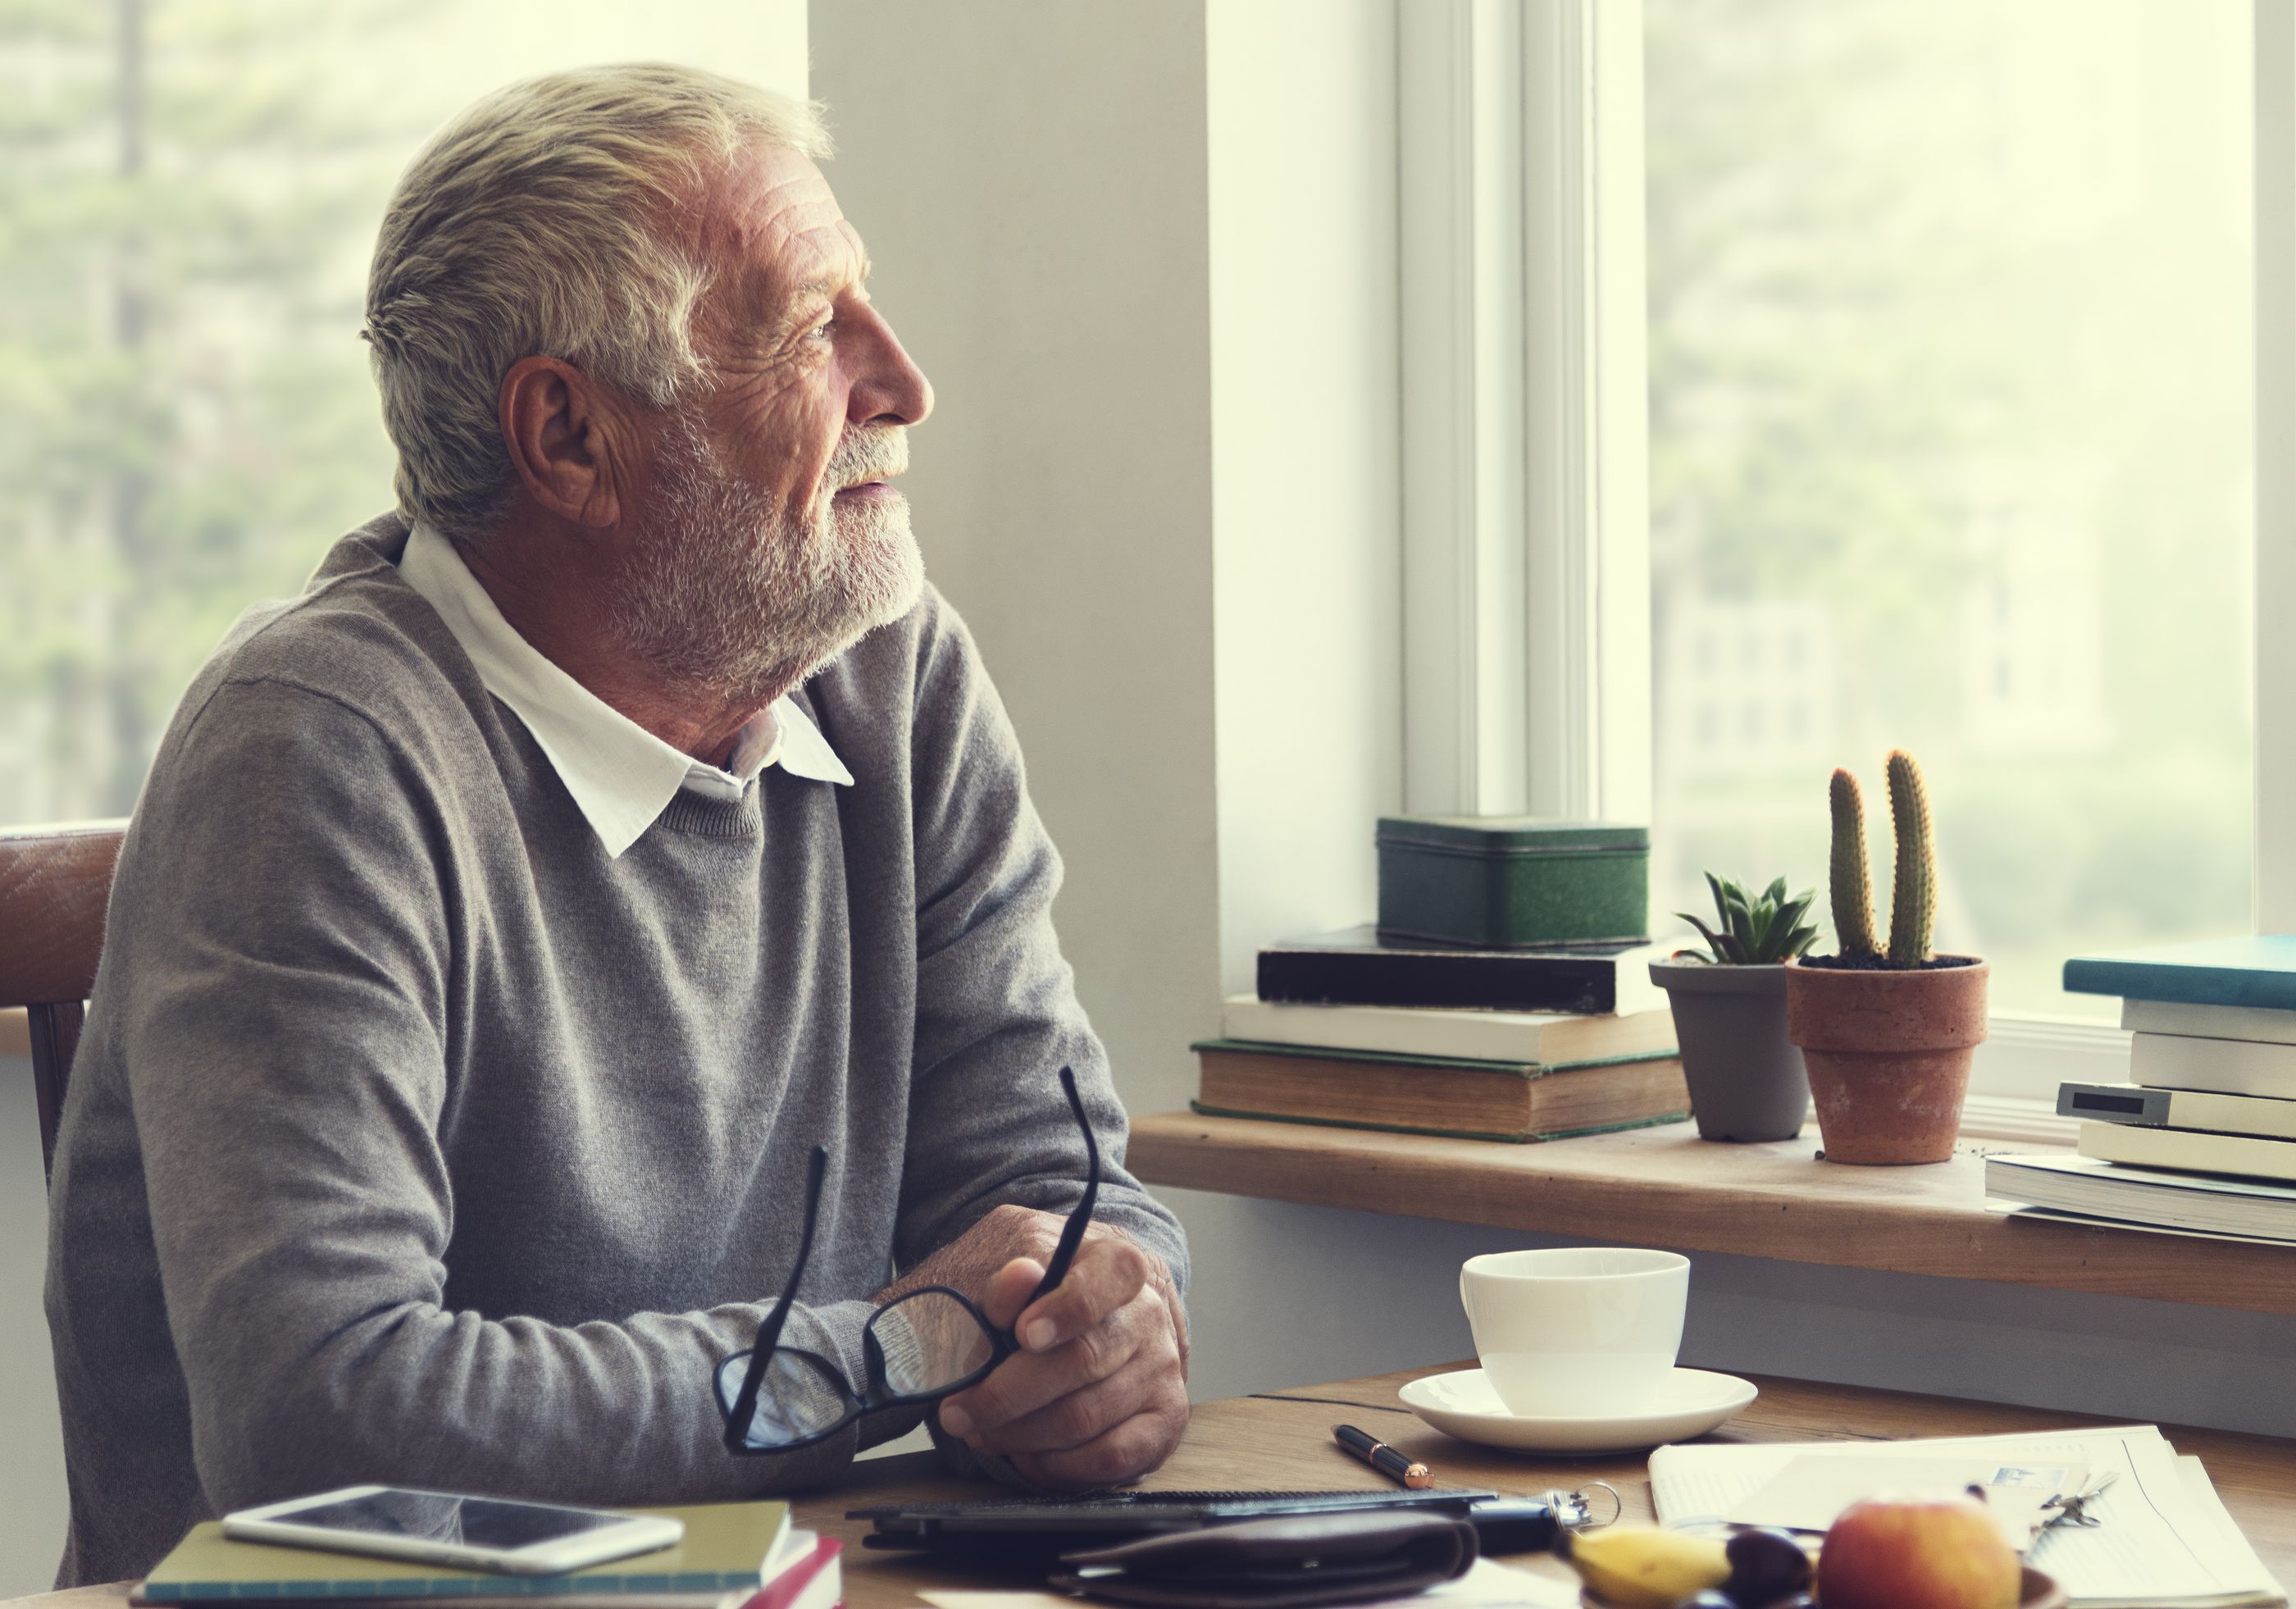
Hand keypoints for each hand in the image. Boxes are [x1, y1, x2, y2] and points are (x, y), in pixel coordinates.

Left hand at [892, 1205, 1188, 1487]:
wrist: (1073, 1331)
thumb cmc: (1030, 1305)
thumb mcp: (1008, 1280)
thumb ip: (1006, 1284)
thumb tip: (1019, 1277)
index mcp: (1116, 1265)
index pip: (1109, 1277)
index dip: (1068, 1308)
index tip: (1024, 1334)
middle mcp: (1148, 1316)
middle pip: (1083, 1360)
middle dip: (1009, 1394)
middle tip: (957, 1412)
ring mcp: (1161, 1371)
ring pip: (1086, 1417)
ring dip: (1019, 1434)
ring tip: (977, 1431)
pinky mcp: (1164, 1423)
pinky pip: (1108, 1458)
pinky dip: (1055, 1464)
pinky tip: (1023, 1453)